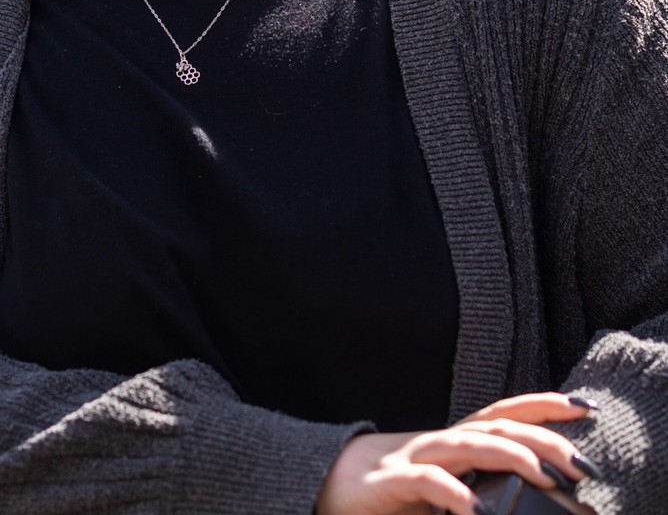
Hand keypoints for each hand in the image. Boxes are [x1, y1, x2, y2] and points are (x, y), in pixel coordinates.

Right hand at [315, 392, 597, 514]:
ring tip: (546, 475)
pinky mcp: (389, 484)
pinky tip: (473, 508)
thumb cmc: (392, 491)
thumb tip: (528, 500)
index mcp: (455, 441)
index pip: (506, 414)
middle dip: (544, 439)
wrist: (325, 484)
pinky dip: (451, 491)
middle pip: (497, 427)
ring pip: (467, 446)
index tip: (586, 407)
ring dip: (510, 457)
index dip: (544, 406)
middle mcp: (439, 442)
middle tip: (583, 462)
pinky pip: (424, 483)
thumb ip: (479, 488)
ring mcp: (414, 459)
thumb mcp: (445, 490)